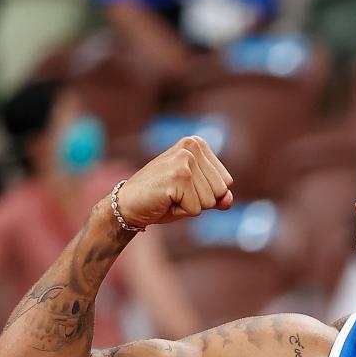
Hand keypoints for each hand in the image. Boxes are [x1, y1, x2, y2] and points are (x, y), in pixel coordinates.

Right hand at [116, 136, 233, 227]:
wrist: (126, 204)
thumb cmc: (163, 198)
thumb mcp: (195, 195)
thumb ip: (217, 196)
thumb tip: (229, 200)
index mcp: (197, 144)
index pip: (226, 181)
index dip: (206, 194)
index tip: (183, 188)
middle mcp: (192, 146)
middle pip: (221, 190)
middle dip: (200, 201)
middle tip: (175, 193)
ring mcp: (185, 160)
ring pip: (210, 201)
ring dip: (190, 206)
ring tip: (170, 196)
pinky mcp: (179, 176)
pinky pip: (196, 209)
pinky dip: (181, 212)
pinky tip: (165, 200)